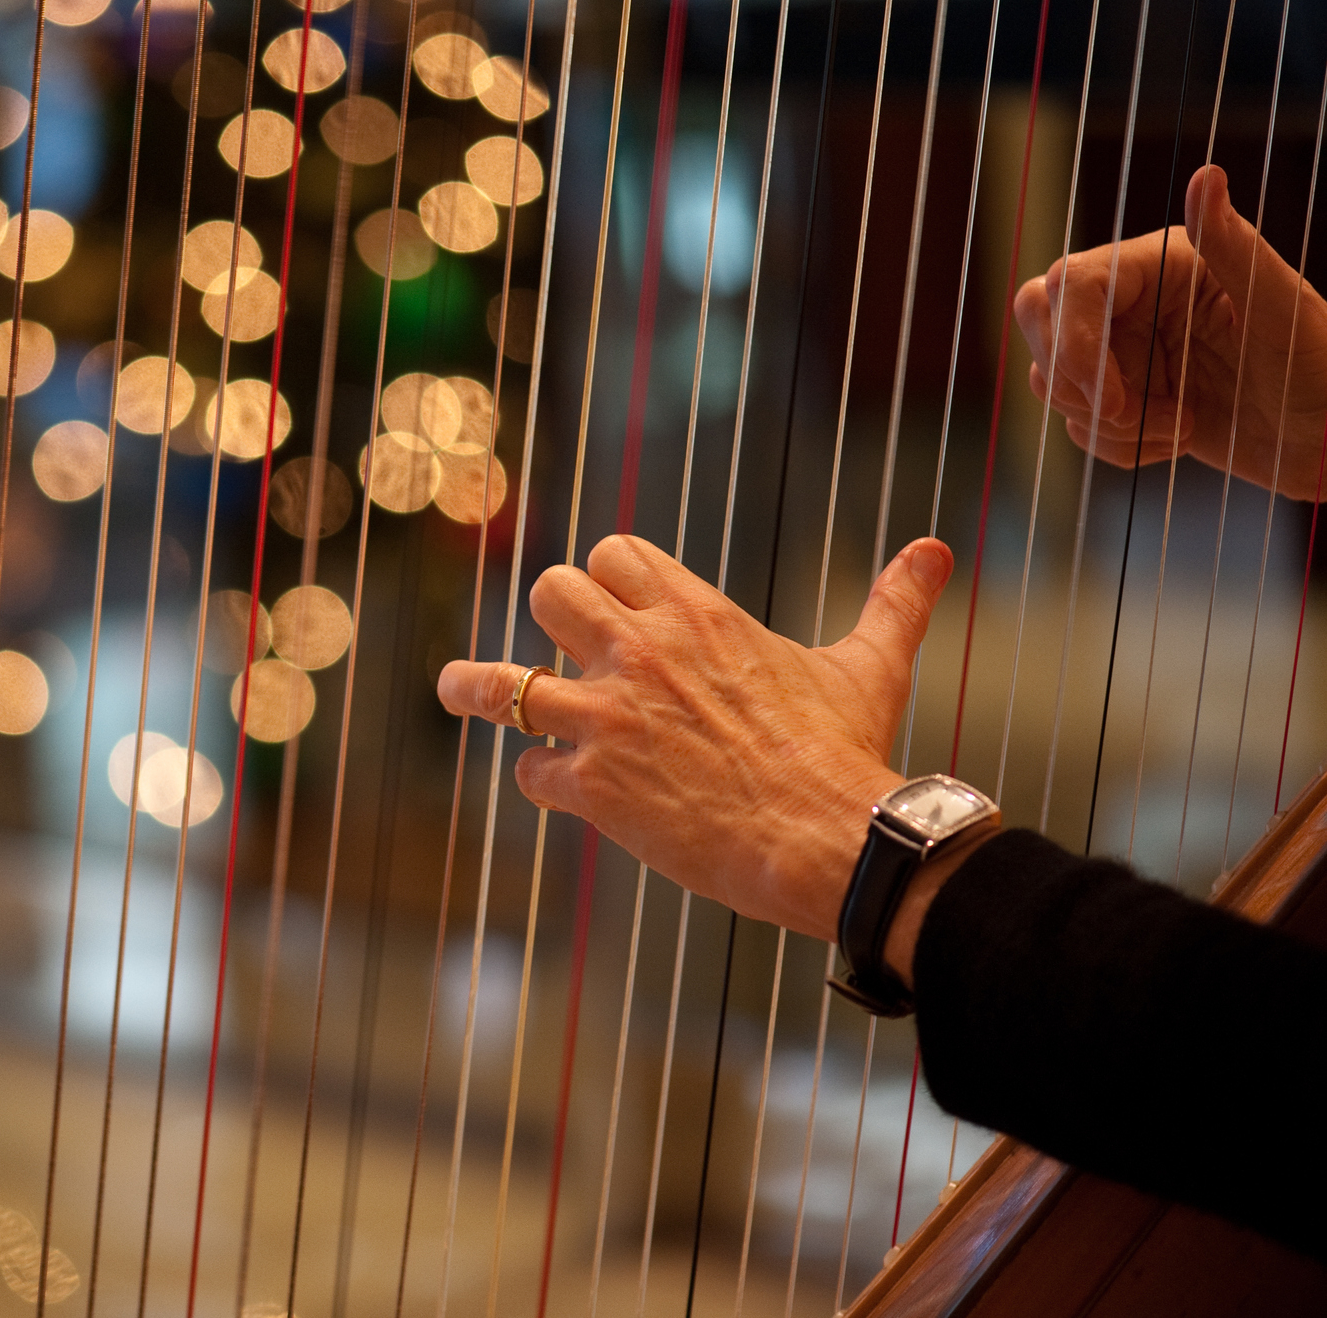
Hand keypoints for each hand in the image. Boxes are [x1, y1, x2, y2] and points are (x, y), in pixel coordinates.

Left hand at [434, 535, 951, 944]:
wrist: (837, 841)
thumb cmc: (849, 752)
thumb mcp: (868, 664)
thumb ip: (894, 602)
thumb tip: (938, 550)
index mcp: (696, 613)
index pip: (611, 552)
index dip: (605, 576)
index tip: (613, 605)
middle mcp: (641, 653)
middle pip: (550, 592)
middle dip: (554, 621)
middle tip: (566, 653)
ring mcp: (610, 720)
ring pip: (505, 682)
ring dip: (476, 686)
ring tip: (453, 688)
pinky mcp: (595, 788)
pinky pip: (531, 769)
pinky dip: (541, 779)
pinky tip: (559, 791)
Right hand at [1014, 164, 1326, 499]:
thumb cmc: (1317, 366)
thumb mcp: (1278, 305)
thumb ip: (1232, 243)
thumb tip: (1206, 176)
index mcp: (1164, 263)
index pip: (1073, 283)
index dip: (1074, 342)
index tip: (1110, 399)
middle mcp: (1132, 301)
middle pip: (1039, 318)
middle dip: (1072, 378)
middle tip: (1124, 414)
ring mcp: (1122, 351)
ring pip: (1051, 379)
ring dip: (1109, 422)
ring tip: (1183, 425)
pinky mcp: (1121, 399)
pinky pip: (1077, 425)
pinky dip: (1120, 448)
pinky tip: (1179, 440)